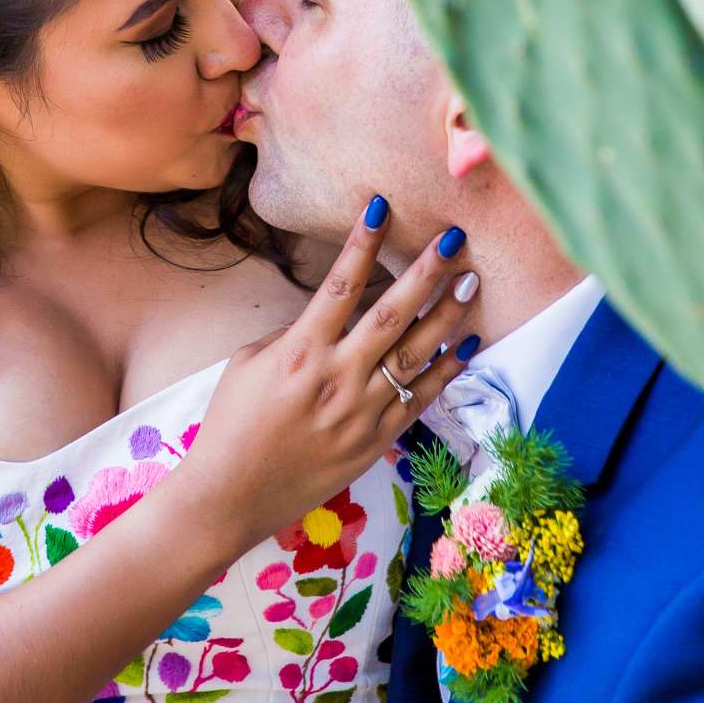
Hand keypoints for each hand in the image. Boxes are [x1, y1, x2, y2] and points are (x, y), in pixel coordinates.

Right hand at [183, 197, 475, 552]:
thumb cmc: (231, 424)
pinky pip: (421, 399)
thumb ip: (293, 334)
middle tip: (453, 238)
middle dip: (425, 272)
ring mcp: (361, 412)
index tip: (381, 206)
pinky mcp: (375, 440)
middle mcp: (336, 378)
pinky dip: (447, 370)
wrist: (231, 495)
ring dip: (448, 314)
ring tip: (472, 280)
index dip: (362, 242)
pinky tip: (468, 344)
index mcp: (299, 352)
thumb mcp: (247, 363)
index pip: (339, 284)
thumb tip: (333, 315)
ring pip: (416, 355)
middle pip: (392, 314)